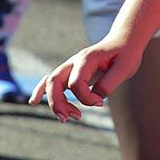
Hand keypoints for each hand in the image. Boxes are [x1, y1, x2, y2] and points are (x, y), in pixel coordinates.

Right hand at [28, 33, 142, 121]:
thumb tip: (96, 99)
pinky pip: (52, 81)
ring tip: (67, 118)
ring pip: (50, 83)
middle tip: (72, 118)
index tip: (101, 103)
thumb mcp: (125, 68)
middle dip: (57, 102)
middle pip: (54, 81)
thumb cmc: (126, 53)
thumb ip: (109, 83)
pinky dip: (43, 92)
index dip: (87, 98)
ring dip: (54, 102)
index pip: (76, 83)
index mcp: (86, 59)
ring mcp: (71, 67)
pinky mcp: (71, 72)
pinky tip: (34, 102)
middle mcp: (74, 62)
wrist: (123, 41)